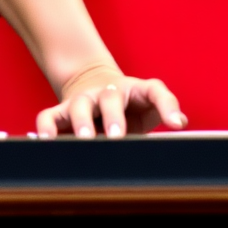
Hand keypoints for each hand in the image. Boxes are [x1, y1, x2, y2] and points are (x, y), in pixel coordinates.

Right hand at [35, 62, 186, 138]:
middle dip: (114, 117)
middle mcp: (107, 92)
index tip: (176, 124)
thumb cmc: (128, 106)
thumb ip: (164, 111)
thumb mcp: (148, 107)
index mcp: (135, 90)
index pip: (155, 90)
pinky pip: (49, 117)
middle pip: (110, 97)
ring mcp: (83, 100)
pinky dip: (46, 128)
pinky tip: (47, 142)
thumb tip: (181, 122)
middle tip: (117, 136)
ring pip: (79, 105)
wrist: (93, 85)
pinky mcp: (61, 112)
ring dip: (82, 122)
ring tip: (85, 139)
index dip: (167, 105)